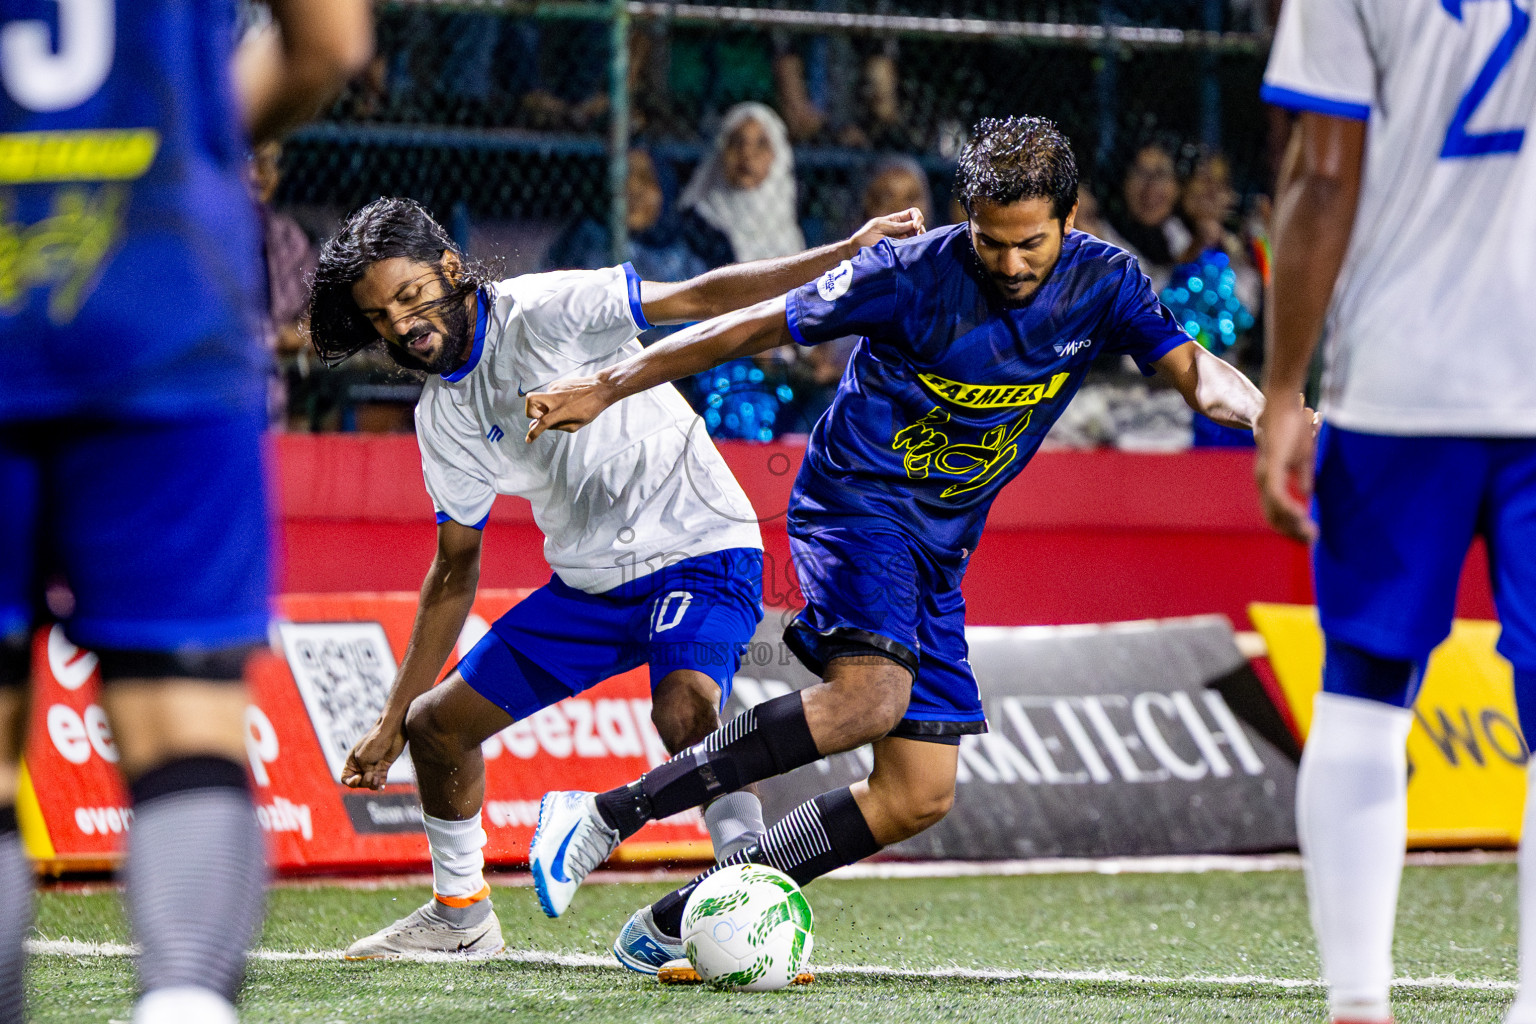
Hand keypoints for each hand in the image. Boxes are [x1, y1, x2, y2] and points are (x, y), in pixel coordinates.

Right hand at [341, 717, 406, 790]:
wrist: (392, 732)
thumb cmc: (375, 742)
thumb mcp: (364, 759)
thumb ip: (366, 773)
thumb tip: (373, 783)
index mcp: (352, 761)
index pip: (345, 778)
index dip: (351, 782)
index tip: (359, 777)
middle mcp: (361, 765)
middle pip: (359, 783)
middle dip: (364, 782)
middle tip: (372, 775)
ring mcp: (372, 766)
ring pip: (370, 783)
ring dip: (373, 784)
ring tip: (378, 779)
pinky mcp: (383, 766)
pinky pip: (380, 780)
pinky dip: (380, 784)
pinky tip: (382, 786)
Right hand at [524, 375, 616, 441]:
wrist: (600, 388)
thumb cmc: (590, 408)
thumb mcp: (576, 424)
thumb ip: (557, 426)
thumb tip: (540, 426)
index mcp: (562, 411)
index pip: (542, 423)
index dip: (533, 433)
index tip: (528, 440)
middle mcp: (555, 398)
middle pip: (530, 400)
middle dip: (529, 411)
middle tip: (540, 416)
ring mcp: (555, 388)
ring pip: (541, 399)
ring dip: (545, 406)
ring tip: (561, 408)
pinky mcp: (557, 383)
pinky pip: (549, 394)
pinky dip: (553, 400)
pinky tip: (566, 401)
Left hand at [849, 207, 924, 251]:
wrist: (858, 250)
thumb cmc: (865, 236)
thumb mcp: (879, 227)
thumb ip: (895, 227)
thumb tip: (913, 225)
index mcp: (896, 219)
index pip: (913, 213)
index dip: (918, 217)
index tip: (915, 226)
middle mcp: (901, 229)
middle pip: (918, 226)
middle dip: (921, 231)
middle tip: (919, 239)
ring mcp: (901, 240)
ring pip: (917, 238)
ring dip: (919, 241)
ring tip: (916, 247)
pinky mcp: (900, 250)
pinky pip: (911, 248)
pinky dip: (914, 249)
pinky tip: (912, 252)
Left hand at [1255, 392, 1320, 543]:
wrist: (1284, 406)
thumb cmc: (1293, 430)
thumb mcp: (1302, 459)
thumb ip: (1303, 477)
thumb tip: (1307, 494)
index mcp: (1269, 481)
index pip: (1276, 512)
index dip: (1291, 526)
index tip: (1310, 536)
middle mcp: (1263, 481)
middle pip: (1272, 517)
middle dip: (1292, 532)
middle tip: (1312, 540)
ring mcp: (1265, 474)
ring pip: (1274, 509)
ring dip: (1292, 523)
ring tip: (1309, 532)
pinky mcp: (1272, 466)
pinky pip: (1276, 492)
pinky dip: (1287, 507)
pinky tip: (1300, 515)